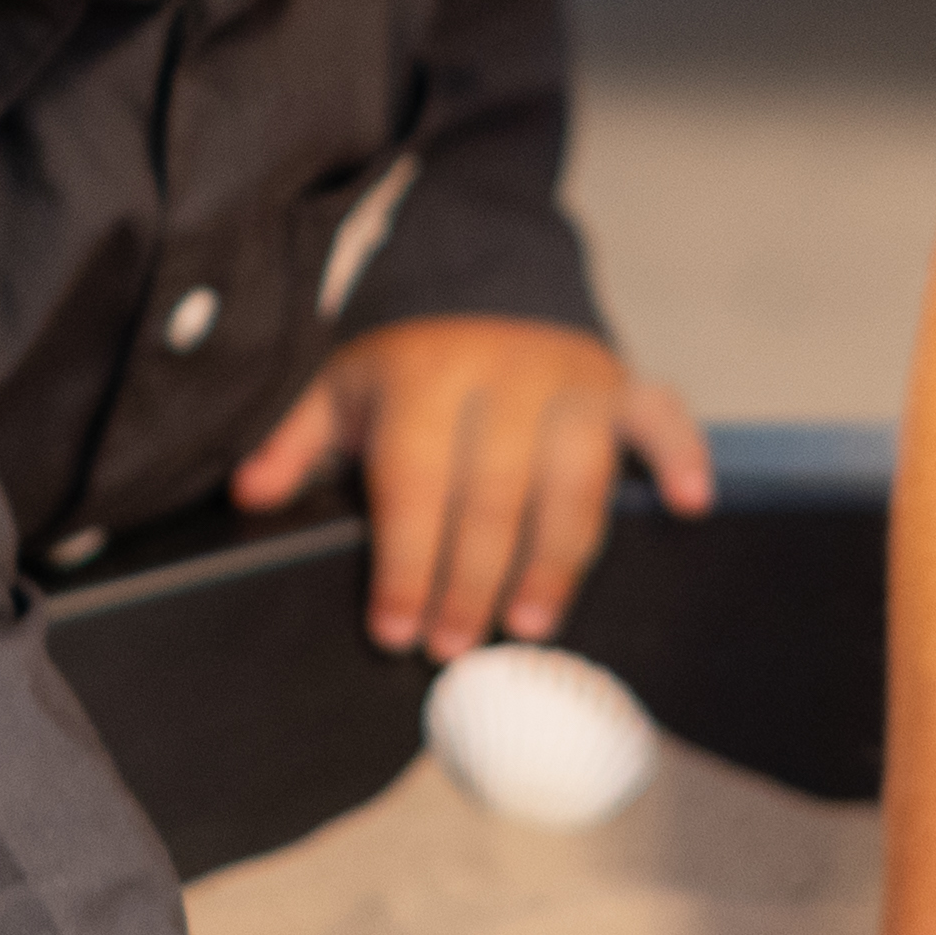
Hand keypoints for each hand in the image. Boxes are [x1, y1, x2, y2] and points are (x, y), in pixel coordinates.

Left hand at [231, 317, 713, 654]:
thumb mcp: (338, 391)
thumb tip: (246, 494)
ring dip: (558, 555)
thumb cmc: (408, 369)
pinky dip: (680, 457)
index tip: (395, 633)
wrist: (486, 285)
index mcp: (424, 380)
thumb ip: (294, 443)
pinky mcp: (623, 384)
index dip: (407, 562)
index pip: (416, 482)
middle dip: (474, 579)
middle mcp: (503, 375)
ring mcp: (571, 379)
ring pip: (574, 475)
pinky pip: (662, 416)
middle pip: (495, 493)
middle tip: (457, 649)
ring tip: (534, 624)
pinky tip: (689, 507)